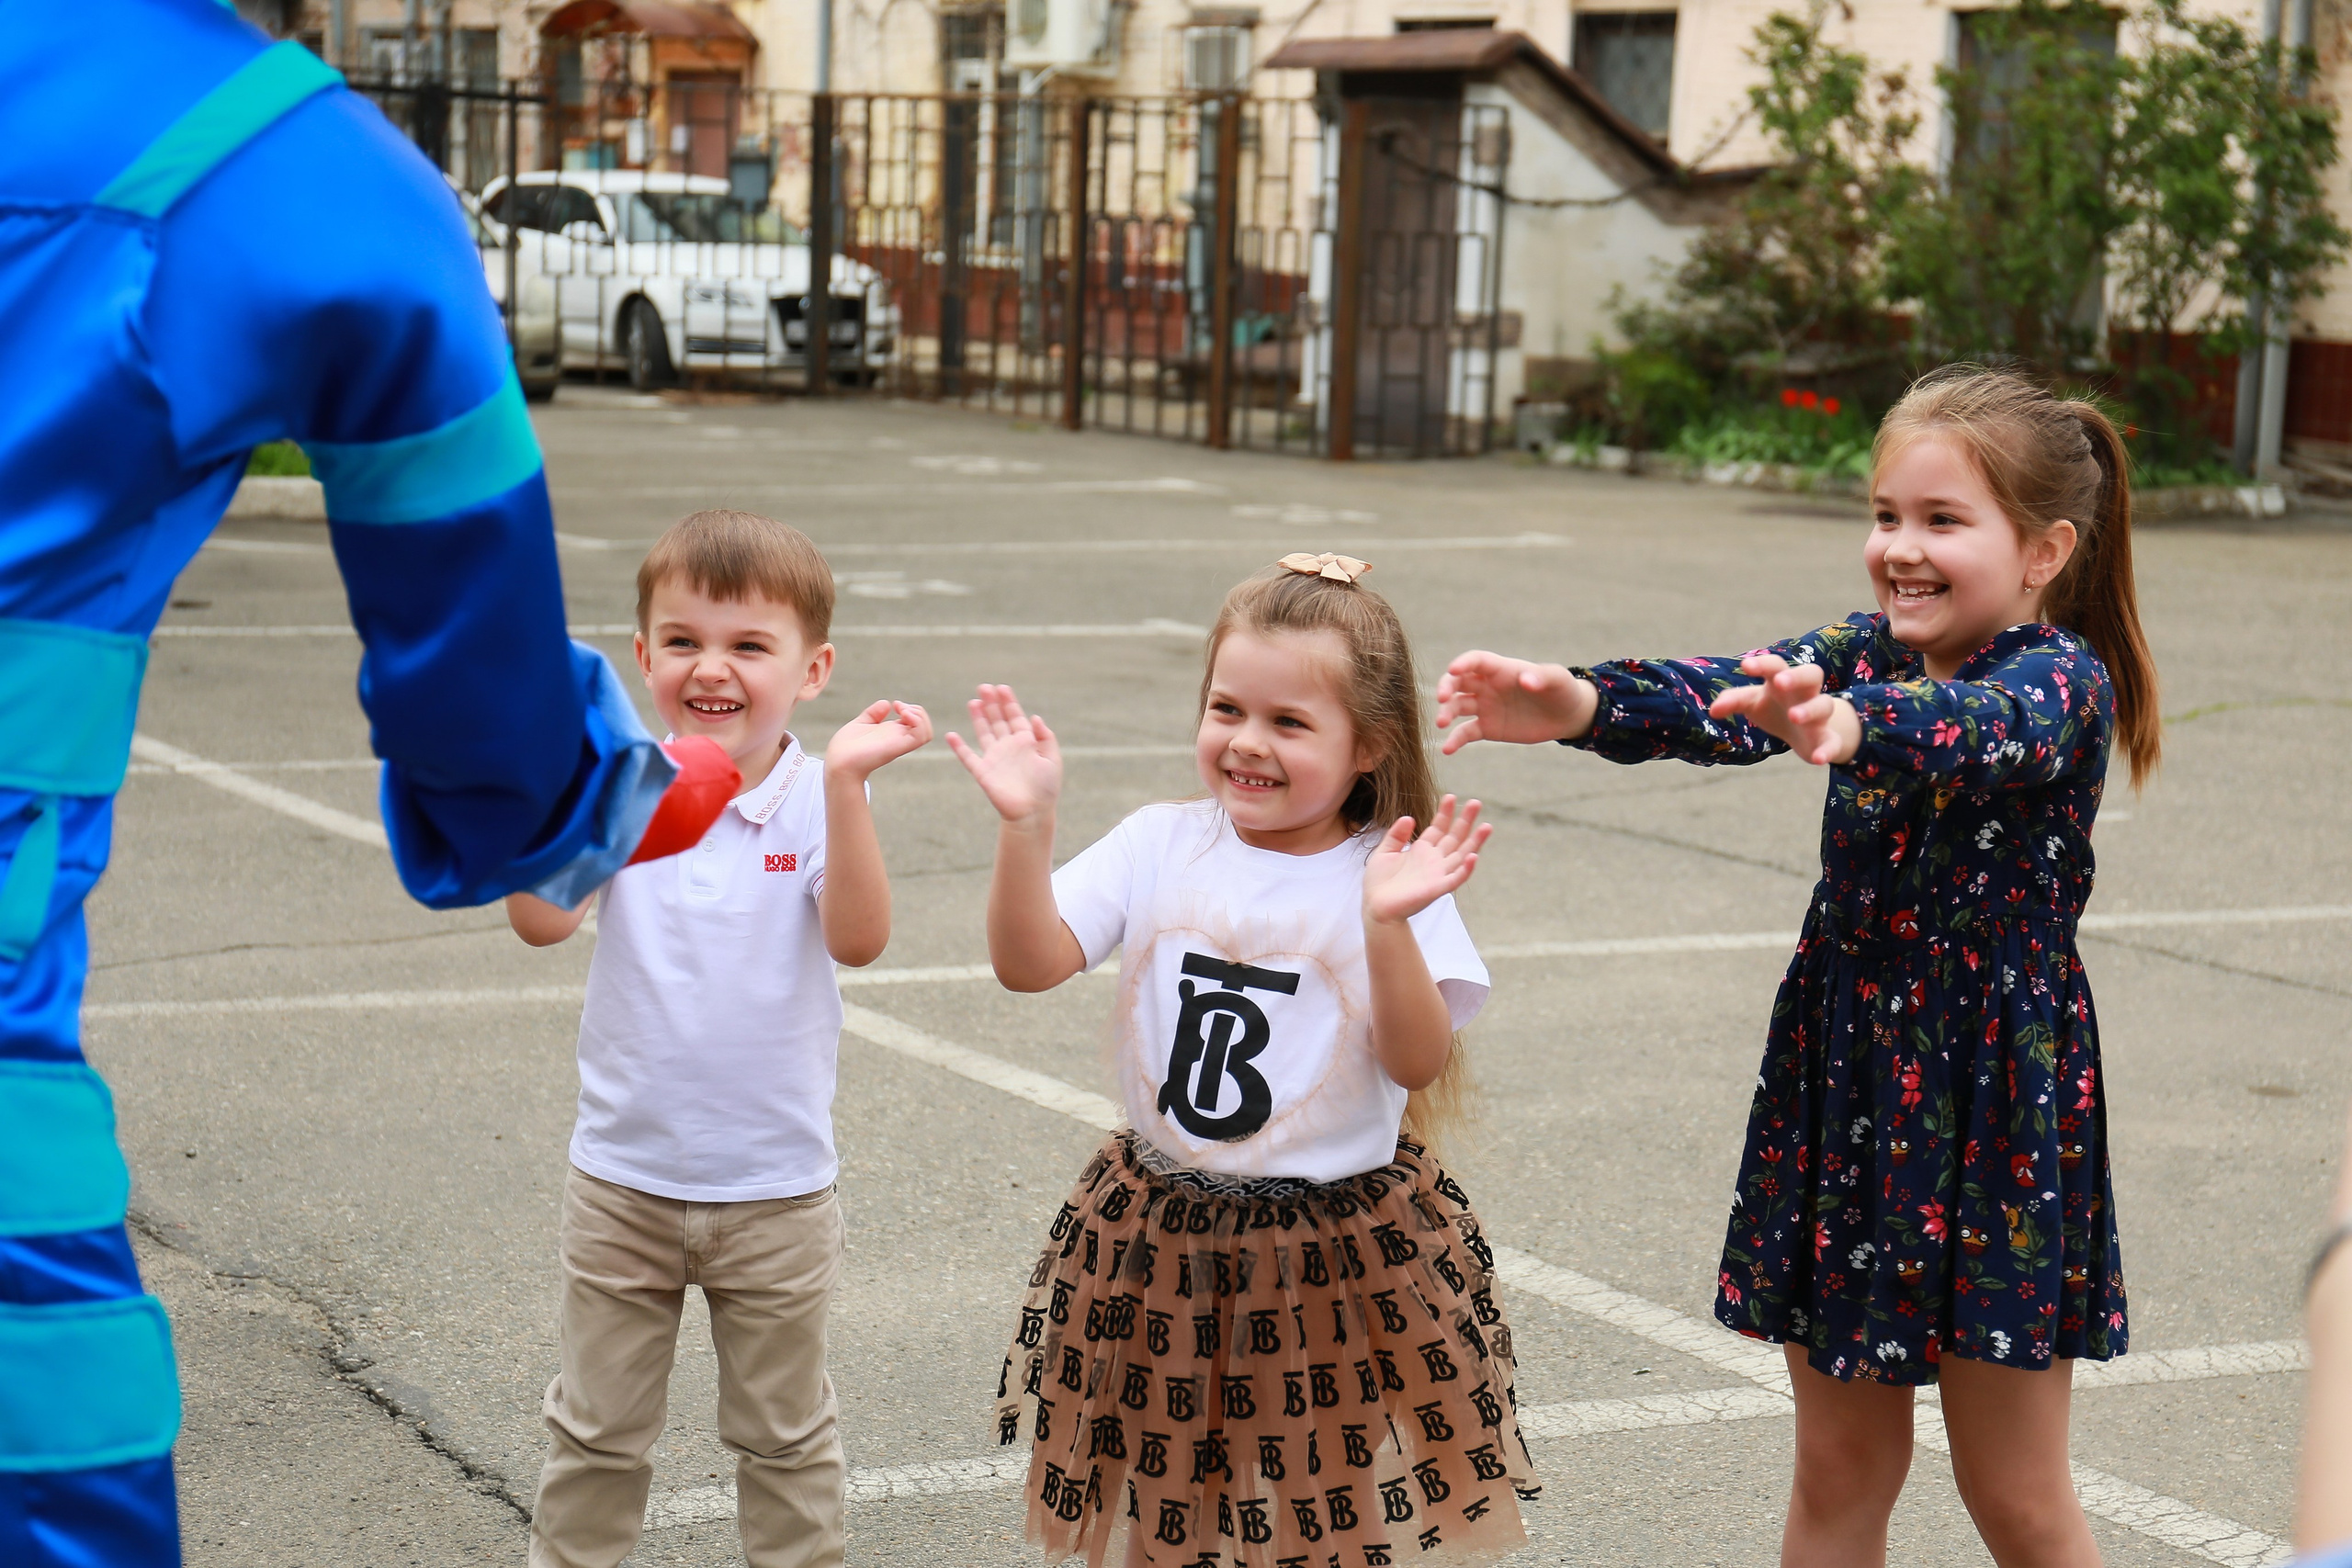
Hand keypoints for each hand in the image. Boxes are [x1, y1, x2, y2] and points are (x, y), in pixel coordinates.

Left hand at [825, 699, 932, 780]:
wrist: (838, 761)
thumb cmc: (845, 748)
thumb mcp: (861, 724)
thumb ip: (873, 714)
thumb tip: (886, 703)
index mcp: (892, 734)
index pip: (915, 723)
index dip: (910, 709)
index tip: (894, 704)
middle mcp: (899, 739)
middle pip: (925, 726)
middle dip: (917, 710)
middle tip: (898, 706)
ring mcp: (900, 743)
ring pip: (927, 731)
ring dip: (919, 715)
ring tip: (902, 710)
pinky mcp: (899, 747)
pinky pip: (921, 736)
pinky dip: (918, 722)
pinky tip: (903, 715)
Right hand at [946, 684, 1062, 825]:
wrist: (1033, 813)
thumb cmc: (1046, 788)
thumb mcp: (1052, 759)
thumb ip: (1045, 738)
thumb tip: (1035, 717)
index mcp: (1025, 742)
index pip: (1015, 716)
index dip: (1009, 702)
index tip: (1002, 688)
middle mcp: (1008, 747)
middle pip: (997, 720)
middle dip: (991, 703)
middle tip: (984, 687)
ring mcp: (994, 758)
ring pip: (984, 732)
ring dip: (978, 717)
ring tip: (973, 701)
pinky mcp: (983, 772)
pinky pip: (967, 757)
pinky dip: (958, 747)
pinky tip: (951, 735)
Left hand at [1363, 795, 1490, 925]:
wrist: (1376, 907)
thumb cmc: (1379, 883)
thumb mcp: (1384, 852)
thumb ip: (1396, 835)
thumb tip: (1409, 817)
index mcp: (1422, 850)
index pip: (1438, 828)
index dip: (1445, 813)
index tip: (1450, 797)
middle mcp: (1434, 860)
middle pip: (1455, 837)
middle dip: (1465, 820)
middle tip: (1476, 802)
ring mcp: (1438, 874)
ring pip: (1462, 855)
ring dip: (1475, 842)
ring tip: (1487, 826)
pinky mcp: (1437, 889)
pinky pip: (1456, 878)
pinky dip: (1466, 868)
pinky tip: (1473, 855)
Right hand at [1434, 651, 1594, 753]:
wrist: (1566, 716)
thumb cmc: (1562, 690)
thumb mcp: (1557, 680)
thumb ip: (1541, 677)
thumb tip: (1525, 680)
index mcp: (1501, 669)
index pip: (1476, 661)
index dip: (1463, 663)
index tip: (1453, 669)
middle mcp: (1487, 686)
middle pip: (1458, 681)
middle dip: (1446, 687)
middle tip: (1441, 699)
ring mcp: (1485, 707)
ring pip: (1457, 706)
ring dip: (1446, 712)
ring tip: (1441, 724)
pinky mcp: (1487, 728)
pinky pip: (1466, 733)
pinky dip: (1455, 740)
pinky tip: (1447, 750)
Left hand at [1706, 654, 1860, 765]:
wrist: (1802, 734)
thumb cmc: (1773, 708)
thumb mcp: (1751, 703)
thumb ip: (1733, 701)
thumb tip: (1713, 710)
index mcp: (1783, 681)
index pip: (1776, 666)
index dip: (1763, 664)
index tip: (1745, 666)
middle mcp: (1805, 693)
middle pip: (1811, 674)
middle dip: (1796, 676)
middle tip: (1779, 682)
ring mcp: (1818, 715)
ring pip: (1824, 705)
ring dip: (1810, 709)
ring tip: (1794, 716)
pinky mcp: (1825, 738)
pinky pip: (1832, 741)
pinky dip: (1829, 750)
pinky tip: (1818, 759)